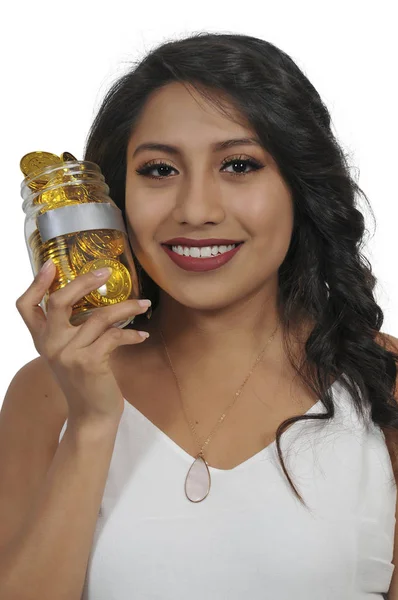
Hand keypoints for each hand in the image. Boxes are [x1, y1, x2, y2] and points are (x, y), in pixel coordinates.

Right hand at [15, 260, 150, 424]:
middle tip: (106, 272)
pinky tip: (142, 334)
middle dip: (84, 281)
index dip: (35, 283)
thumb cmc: (85, 380)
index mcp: (43, 340)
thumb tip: (92, 296)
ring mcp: (68, 354)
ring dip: (125, 307)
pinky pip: (113, 336)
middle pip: (59, 301)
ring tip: (143, 303)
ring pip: (97, 317)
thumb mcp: (69, 353)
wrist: (92, 415)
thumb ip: (71, 329)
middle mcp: (50, 345)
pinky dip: (131, 333)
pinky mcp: (89, 363)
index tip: (51, 264)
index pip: (26, 306)